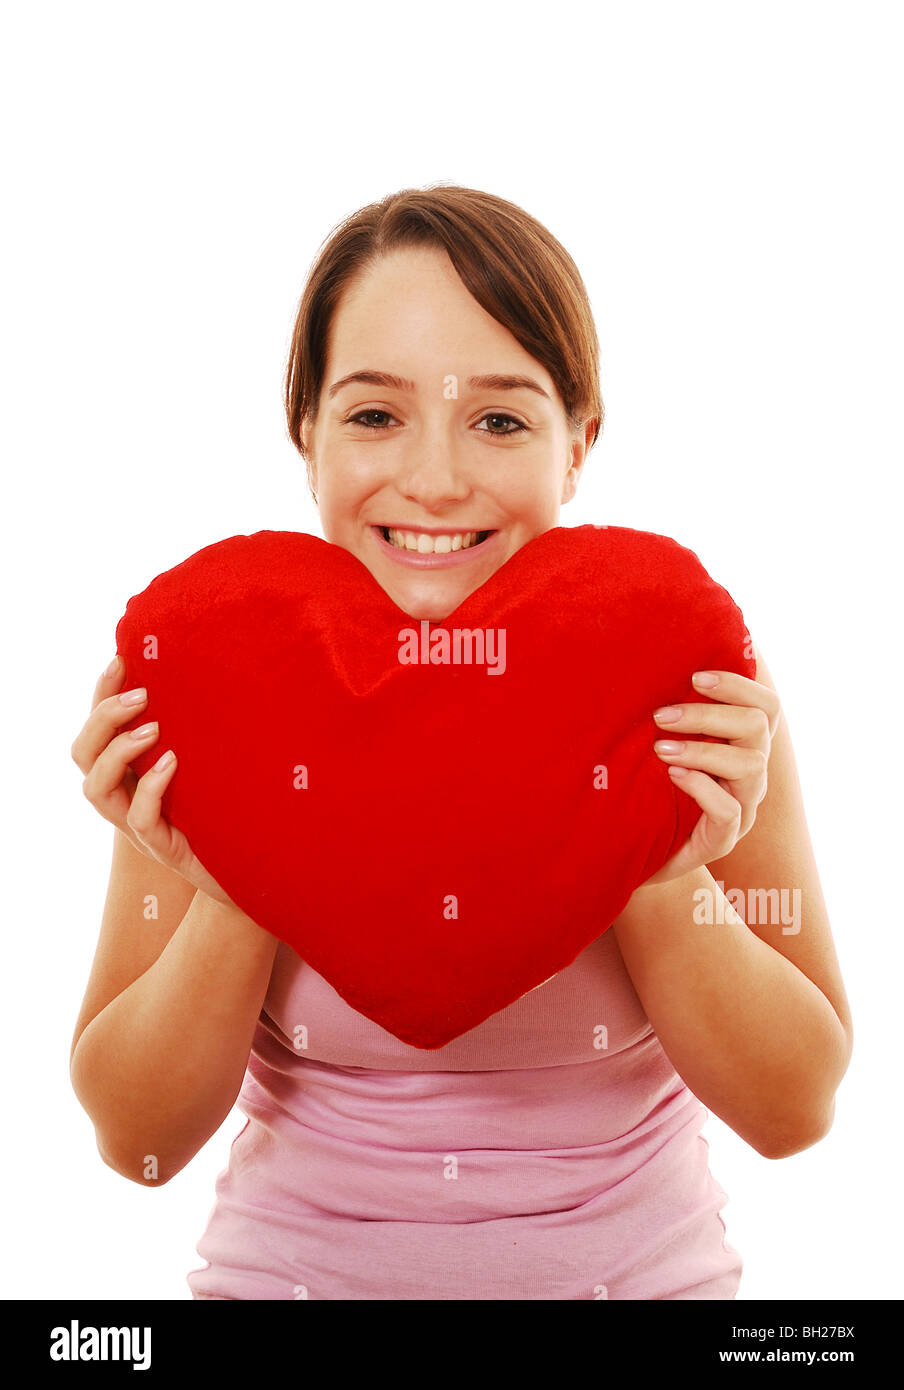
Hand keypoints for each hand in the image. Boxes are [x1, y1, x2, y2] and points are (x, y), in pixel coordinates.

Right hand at [71, 654, 236, 905]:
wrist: (264, 870)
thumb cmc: (240, 810)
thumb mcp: (219, 761)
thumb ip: (206, 729)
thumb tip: (222, 669)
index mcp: (133, 773)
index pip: (98, 730)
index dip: (100, 696)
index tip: (121, 659)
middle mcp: (128, 798)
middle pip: (83, 755)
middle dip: (103, 717)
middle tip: (141, 694)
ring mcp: (142, 827)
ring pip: (96, 789)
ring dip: (118, 750)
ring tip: (152, 727)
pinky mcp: (164, 851)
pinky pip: (138, 819)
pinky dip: (150, 786)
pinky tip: (173, 763)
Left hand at [643, 666, 781, 885]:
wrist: (638, 848)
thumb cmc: (651, 785)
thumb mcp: (664, 741)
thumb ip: (674, 711)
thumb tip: (655, 659)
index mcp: (745, 744)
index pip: (767, 706)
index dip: (738, 685)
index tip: (696, 676)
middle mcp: (752, 772)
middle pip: (756, 727)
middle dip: (708, 714)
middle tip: (661, 715)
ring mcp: (743, 806)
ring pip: (749, 765)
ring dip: (702, 750)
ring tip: (660, 748)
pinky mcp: (724, 839)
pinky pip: (729, 810)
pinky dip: (702, 787)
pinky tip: (673, 776)